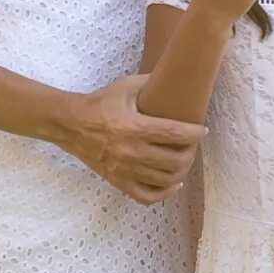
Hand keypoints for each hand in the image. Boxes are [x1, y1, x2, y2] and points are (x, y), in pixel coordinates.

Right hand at [62, 73, 203, 203]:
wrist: (70, 125)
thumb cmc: (100, 102)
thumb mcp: (126, 86)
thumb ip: (152, 82)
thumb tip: (177, 76)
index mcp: (134, 127)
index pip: (174, 133)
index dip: (194, 134)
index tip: (203, 130)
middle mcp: (130, 151)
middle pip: (174, 161)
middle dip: (191, 154)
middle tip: (194, 146)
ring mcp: (123, 169)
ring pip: (164, 180)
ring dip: (182, 172)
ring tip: (186, 161)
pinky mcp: (117, 181)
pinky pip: (146, 196)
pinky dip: (164, 193)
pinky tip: (173, 183)